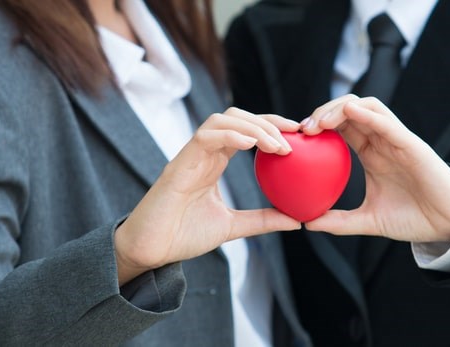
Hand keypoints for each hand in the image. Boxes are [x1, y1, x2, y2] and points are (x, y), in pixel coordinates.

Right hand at [115, 107, 300, 283]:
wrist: (150, 251)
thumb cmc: (183, 235)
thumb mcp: (232, 227)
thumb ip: (261, 220)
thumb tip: (297, 221)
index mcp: (214, 162)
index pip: (245, 130)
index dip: (272, 126)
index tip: (299, 134)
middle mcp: (203, 153)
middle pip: (236, 117)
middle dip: (267, 120)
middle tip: (294, 133)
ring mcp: (190, 156)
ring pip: (221, 120)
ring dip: (253, 127)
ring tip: (277, 145)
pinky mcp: (179, 165)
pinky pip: (205, 137)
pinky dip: (230, 135)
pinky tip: (252, 144)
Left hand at [301, 95, 449, 242]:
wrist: (447, 224)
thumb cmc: (413, 218)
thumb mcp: (368, 220)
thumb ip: (339, 221)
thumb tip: (307, 223)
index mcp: (371, 153)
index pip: (341, 127)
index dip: (318, 125)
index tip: (298, 138)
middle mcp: (381, 141)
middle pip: (349, 110)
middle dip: (323, 112)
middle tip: (303, 129)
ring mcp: (396, 139)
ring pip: (366, 106)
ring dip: (339, 108)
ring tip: (319, 123)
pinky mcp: (410, 143)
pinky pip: (387, 121)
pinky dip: (367, 113)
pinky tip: (349, 112)